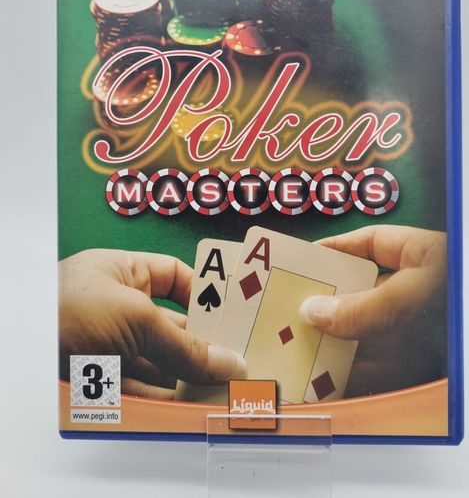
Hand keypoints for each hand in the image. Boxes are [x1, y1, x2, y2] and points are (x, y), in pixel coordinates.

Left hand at [59, 249, 245, 398]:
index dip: (205, 294)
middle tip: (237, 360)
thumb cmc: (68, 312)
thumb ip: (184, 345)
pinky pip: (141, 388)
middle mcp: (116, 306)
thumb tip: (230, 362)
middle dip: (201, 343)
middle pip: (169, 324)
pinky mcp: (96, 381)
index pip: (174, 276)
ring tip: (224, 387)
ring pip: (158, 360)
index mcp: (122, 272)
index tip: (234, 316)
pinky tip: (192, 404)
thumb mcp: (135, 319)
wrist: (17, 355)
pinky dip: (167, 397)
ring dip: (188, 374)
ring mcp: (106, 345)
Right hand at [300, 226, 446, 395]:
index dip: (332, 251)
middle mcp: (416, 289)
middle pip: (362, 292)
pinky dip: (357, 371)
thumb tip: (313, 311)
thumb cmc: (466, 301)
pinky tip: (333, 377)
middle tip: (290, 309)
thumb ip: (360, 306)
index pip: (366, 245)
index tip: (301, 261)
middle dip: (328, 303)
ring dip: (338, 340)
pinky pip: (382, 363)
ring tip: (301, 347)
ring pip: (368, 330)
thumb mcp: (409, 297)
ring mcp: (419, 325)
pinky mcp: (422, 361)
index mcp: (419, 256)